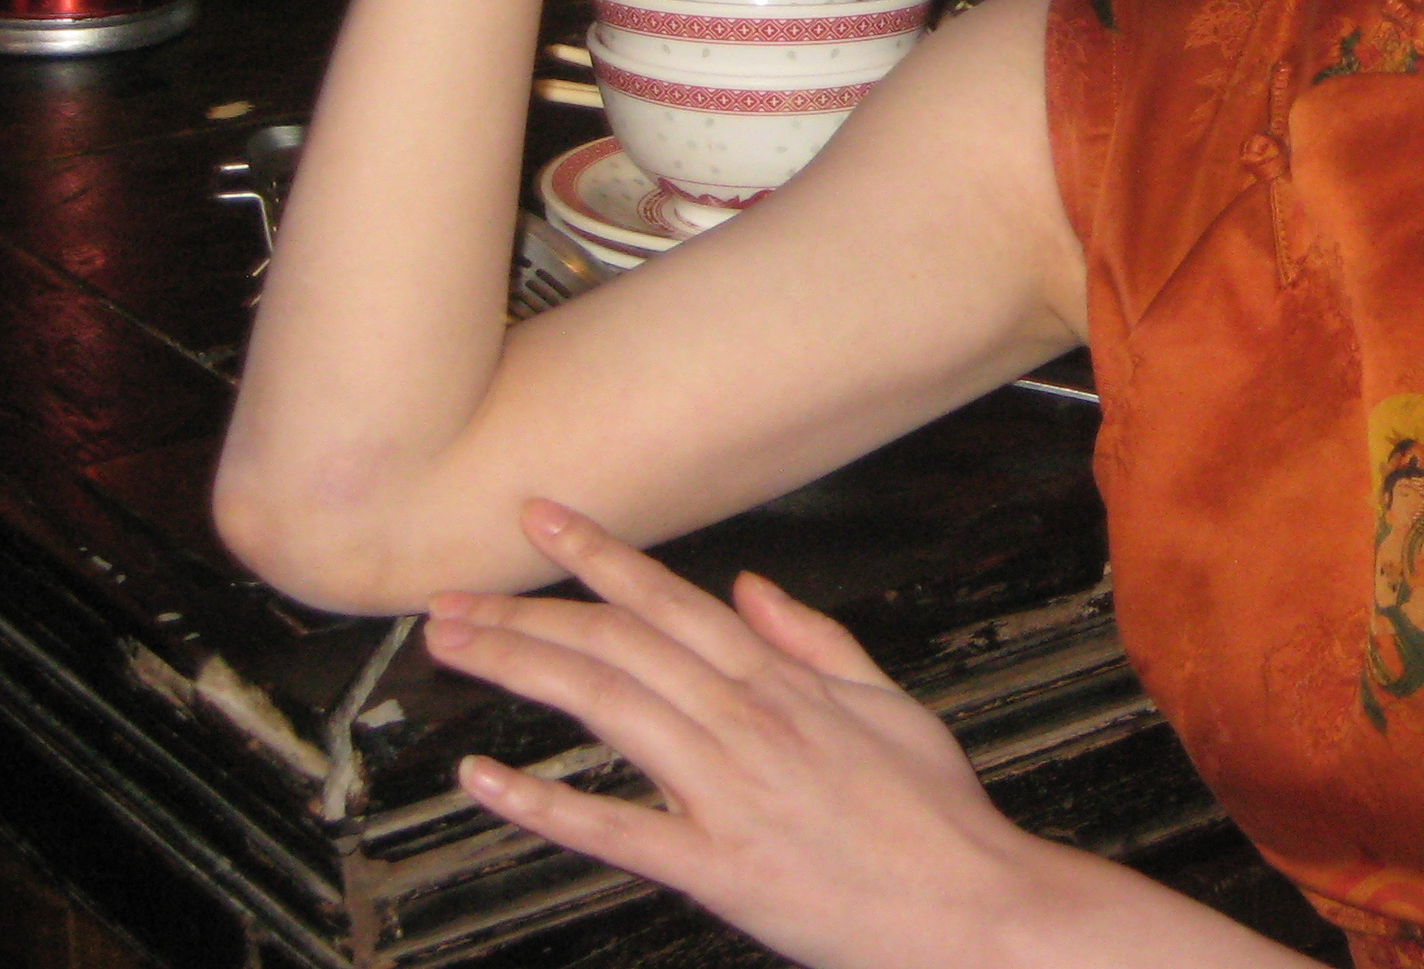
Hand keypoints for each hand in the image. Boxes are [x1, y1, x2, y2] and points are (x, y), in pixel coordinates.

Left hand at [425, 501, 1041, 968]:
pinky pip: (614, 830)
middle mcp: (745, 723)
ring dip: (520, 670)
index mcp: (782, 684)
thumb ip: (813, 639)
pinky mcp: (716, 868)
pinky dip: (542, 802)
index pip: (670, 600)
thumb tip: (750, 588)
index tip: (539, 519)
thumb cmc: (936, 814)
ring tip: (454, 647)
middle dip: (528, 612)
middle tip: (453, 594)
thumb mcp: (887, 702)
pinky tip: (485, 779)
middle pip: (618, 646)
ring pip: (606, 709)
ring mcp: (726, 793)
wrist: (971, 904)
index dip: (598, 556)